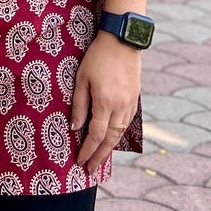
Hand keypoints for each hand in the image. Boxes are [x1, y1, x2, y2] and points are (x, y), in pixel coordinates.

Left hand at [71, 30, 141, 174]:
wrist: (122, 40)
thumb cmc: (97, 56)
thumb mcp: (81, 78)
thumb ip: (79, 104)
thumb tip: (75, 128)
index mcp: (105, 102)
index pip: (95, 135)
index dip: (87, 150)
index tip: (80, 162)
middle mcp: (120, 106)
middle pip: (110, 139)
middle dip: (100, 156)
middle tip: (91, 170)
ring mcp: (130, 103)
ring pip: (120, 132)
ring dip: (110, 148)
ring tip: (101, 158)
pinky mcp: (135, 98)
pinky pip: (127, 122)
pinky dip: (119, 133)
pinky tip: (113, 137)